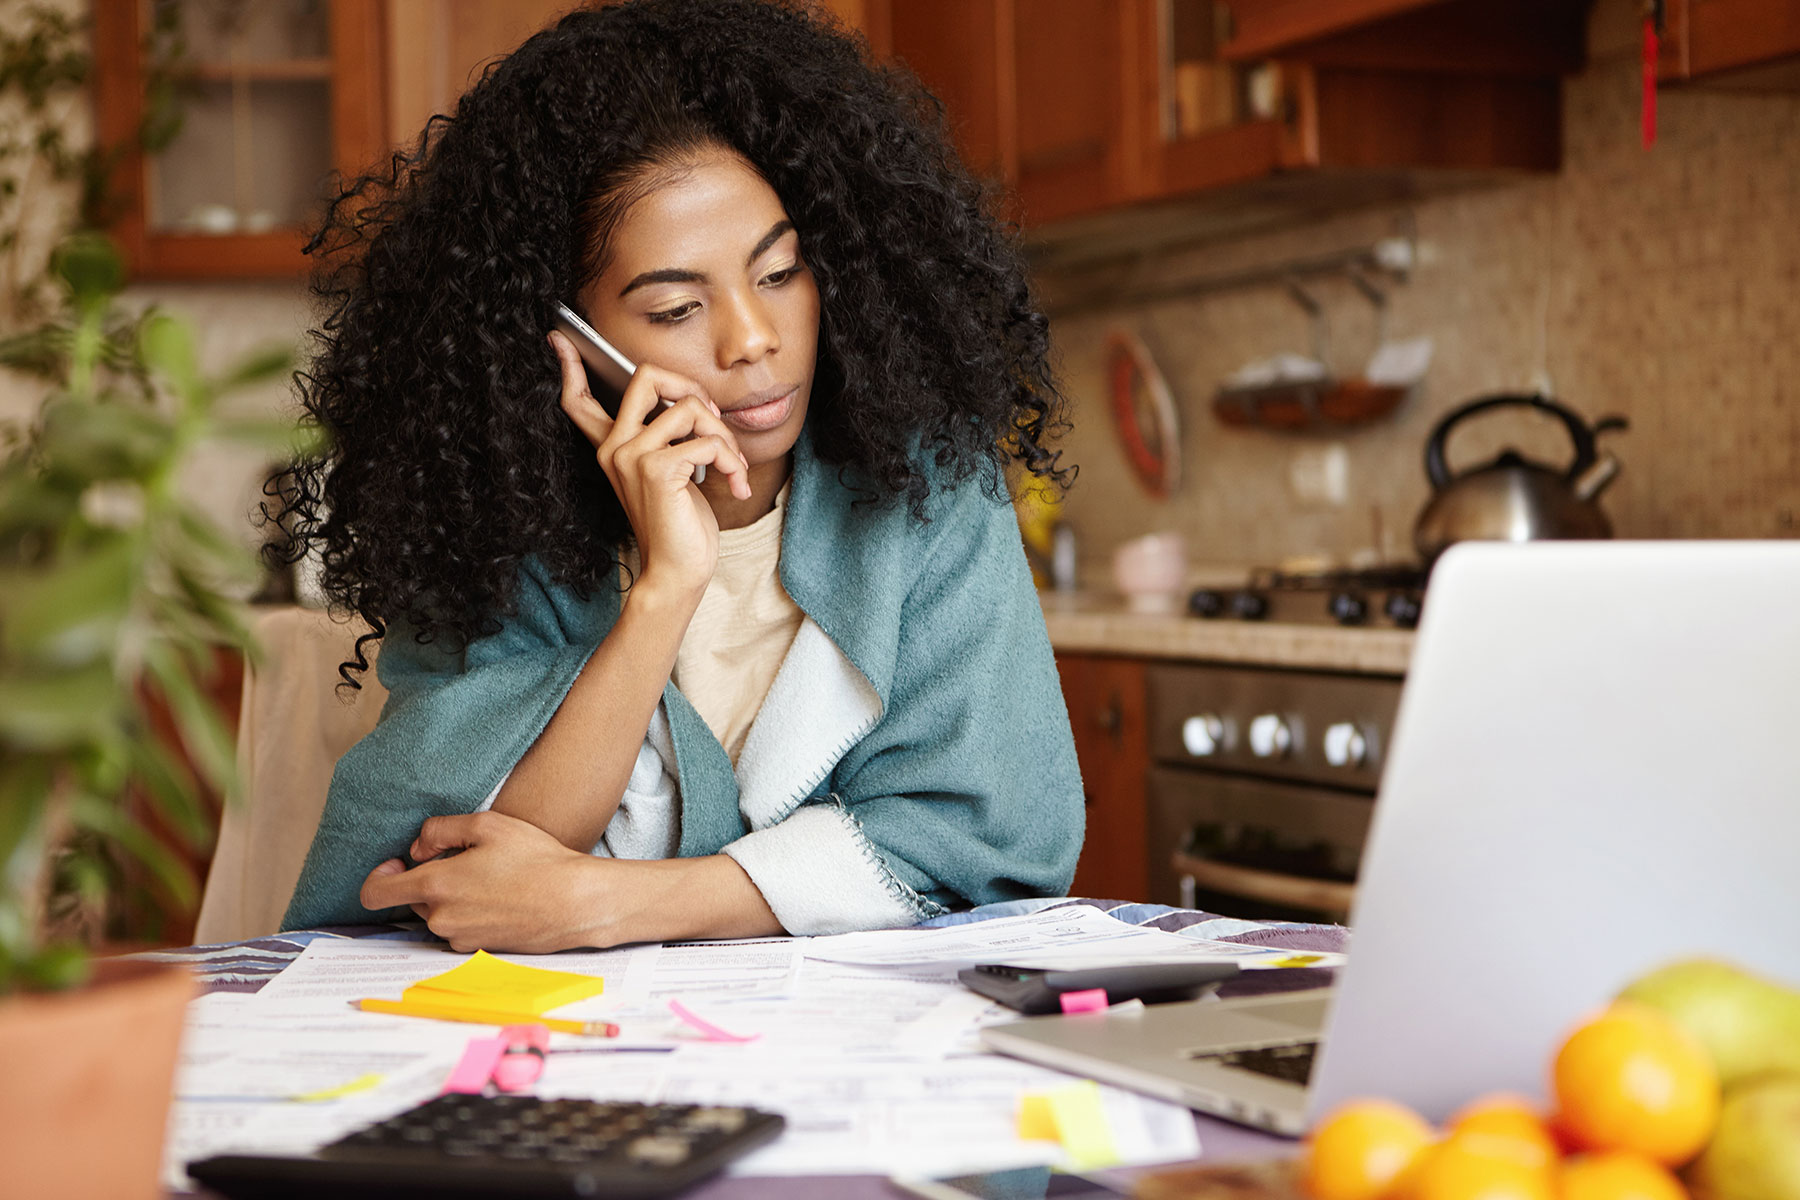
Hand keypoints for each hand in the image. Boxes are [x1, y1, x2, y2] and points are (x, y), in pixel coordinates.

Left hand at [359, 811, 604, 952]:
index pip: (375, 893)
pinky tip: (500, 899)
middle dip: (430, 879)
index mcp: (436, 885)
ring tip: (491, 879)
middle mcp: (441, 917)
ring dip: (452, 897)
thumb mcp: (488, 825)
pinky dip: (470, 913)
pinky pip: (459, 928)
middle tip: (468, 861)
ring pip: (438, 913)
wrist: (574, 903)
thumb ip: (439, 830)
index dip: (380, 875)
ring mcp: (459, 937)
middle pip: (412, 898)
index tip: (400, 862)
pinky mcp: (477, 950)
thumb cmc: (536, 860)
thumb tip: (417, 848)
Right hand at [549, 331, 751, 601]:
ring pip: (690, 407)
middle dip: (693, 388)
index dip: (570, 367)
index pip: (579, 401)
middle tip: (714, 423)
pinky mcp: (655, 469)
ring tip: (733, 466)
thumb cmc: (679, 525)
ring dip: (724, 435)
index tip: (559, 338)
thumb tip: (691, 402)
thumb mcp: (670, 474)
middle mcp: (614, 447)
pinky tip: (735, 483)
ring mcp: (631, 456)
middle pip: (647, 375)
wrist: (678, 572)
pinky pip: (706, 440)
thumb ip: (668, 439)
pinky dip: (731, 460)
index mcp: (612, 447)